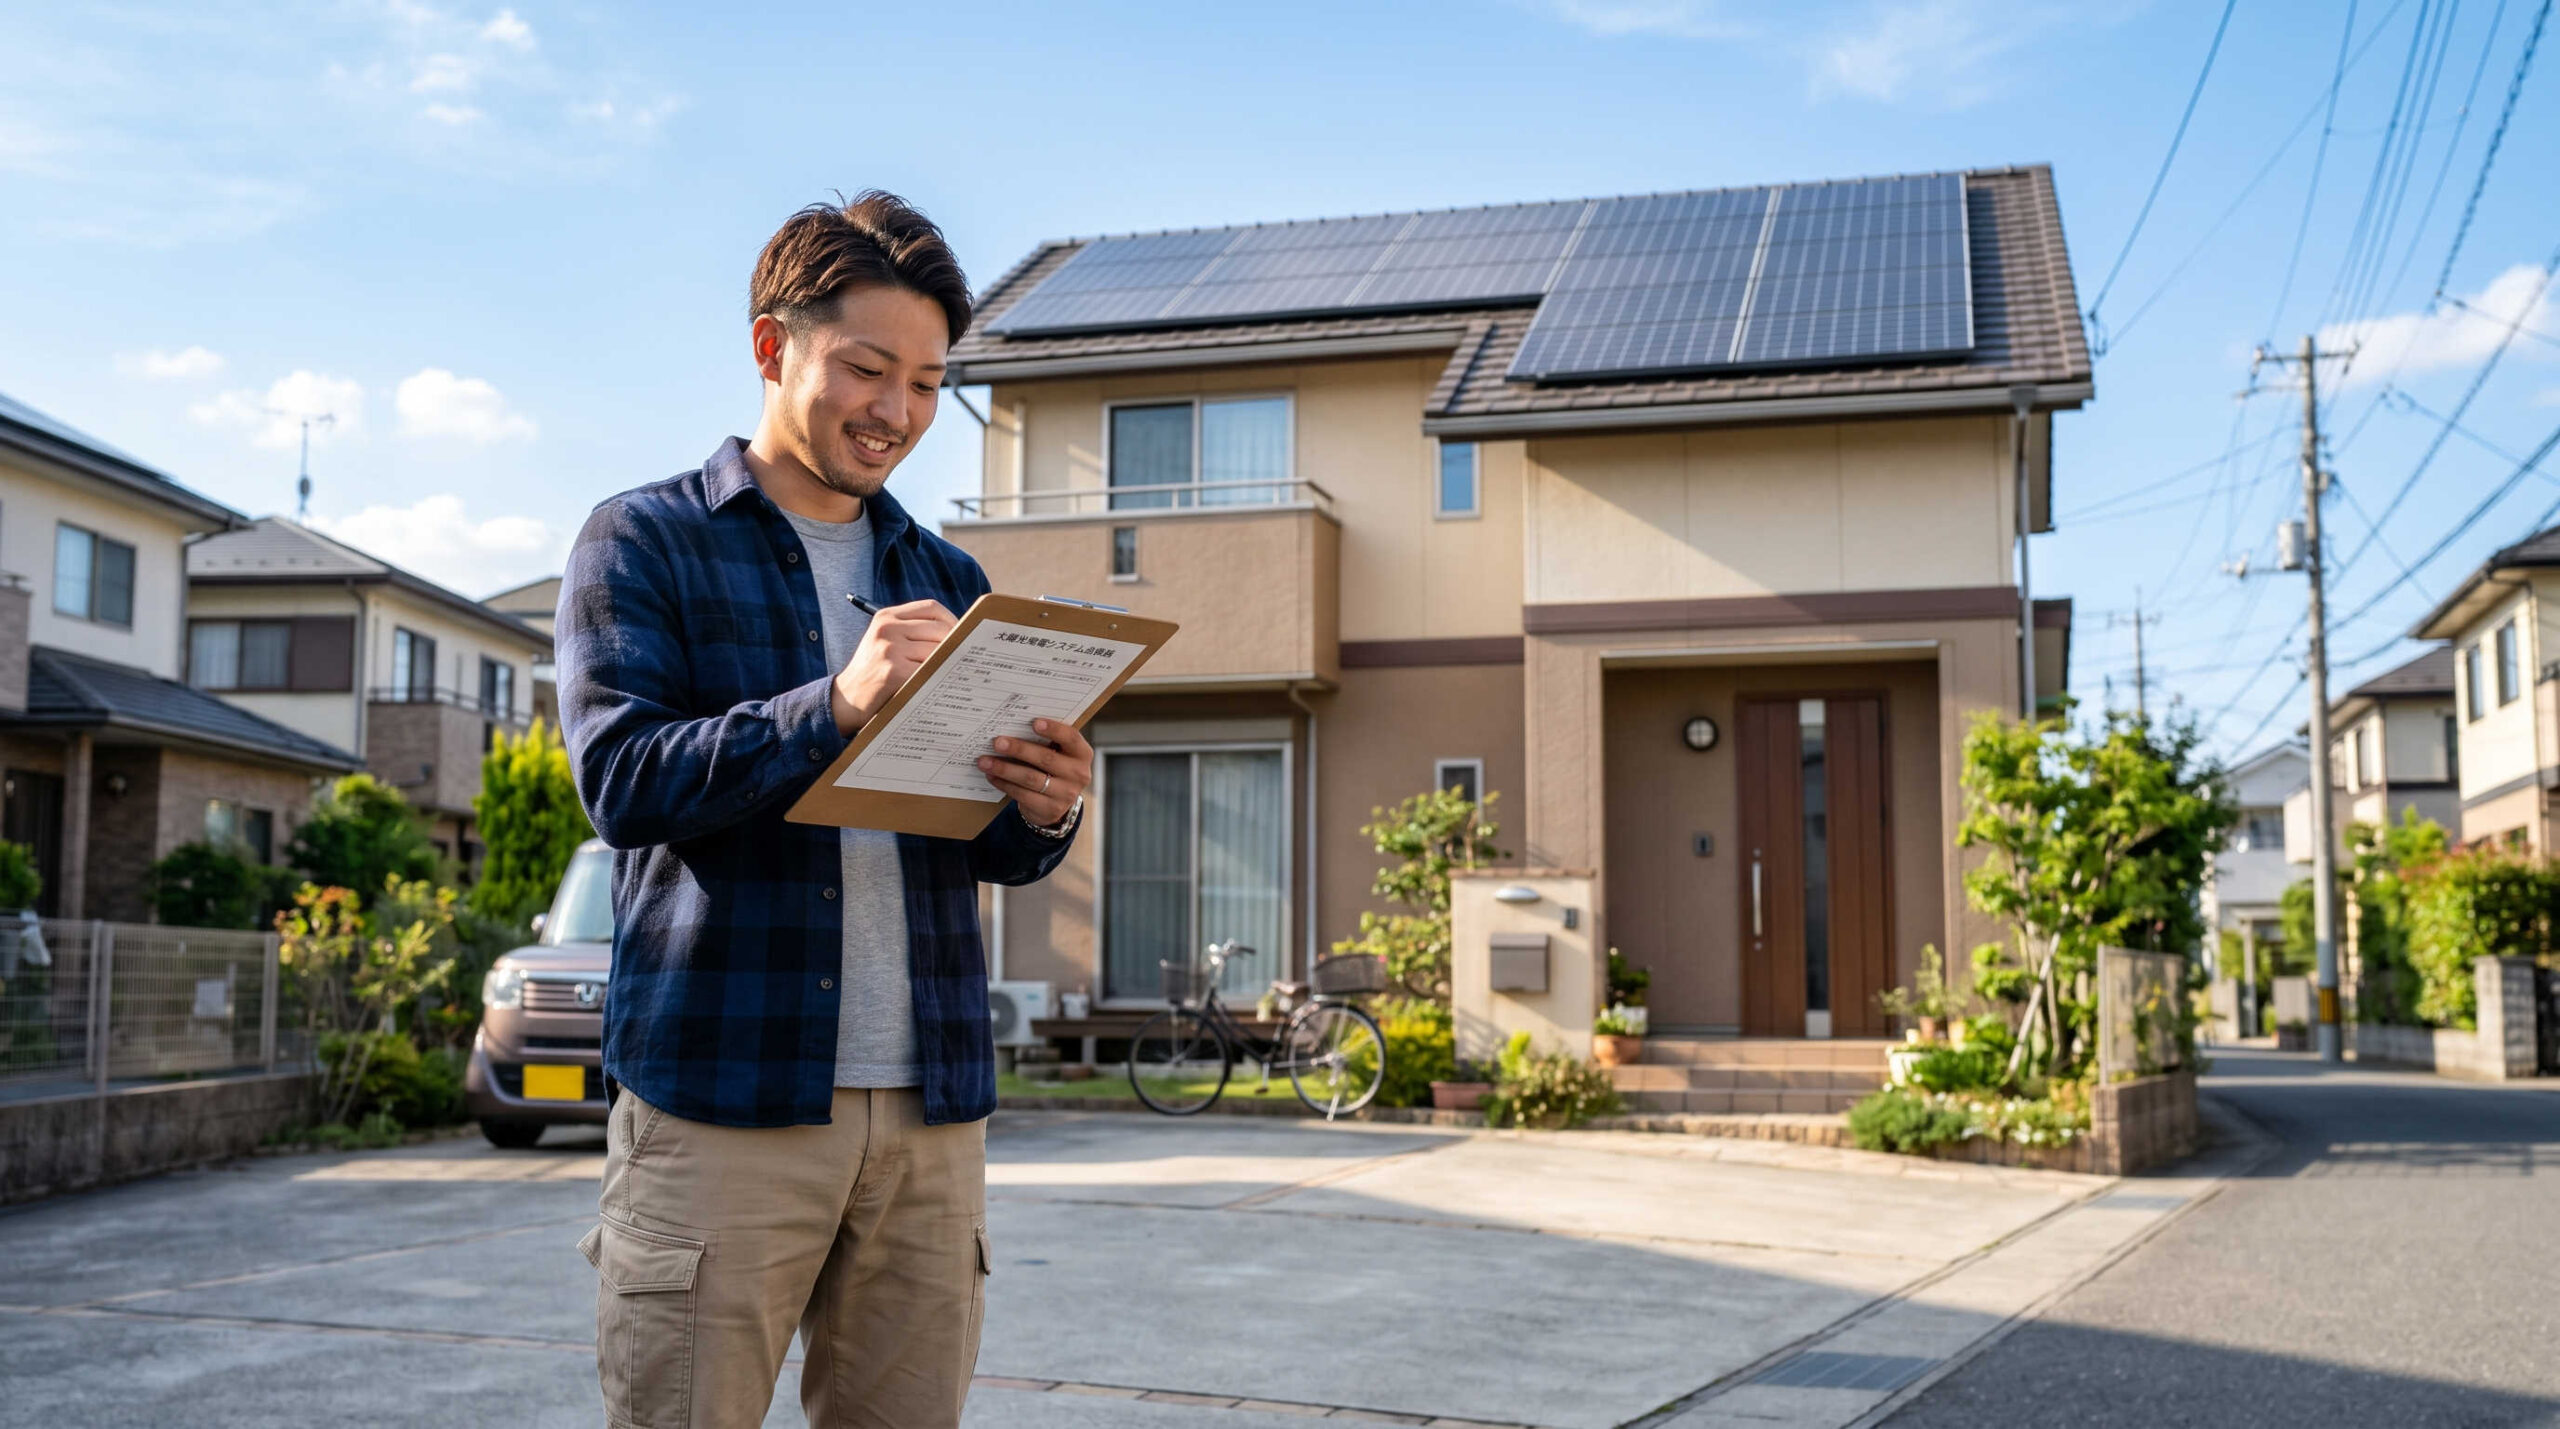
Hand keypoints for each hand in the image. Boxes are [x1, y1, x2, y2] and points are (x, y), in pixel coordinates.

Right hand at [830, 599, 955, 734]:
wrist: (846, 700)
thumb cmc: (874, 672)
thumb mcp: (887, 642)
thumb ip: (914, 633)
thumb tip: (959, 634)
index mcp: (887, 616)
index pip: (931, 608)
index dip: (952, 620)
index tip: (962, 635)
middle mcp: (886, 628)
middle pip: (938, 628)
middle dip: (956, 644)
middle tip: (965, 658)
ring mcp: (889, 649)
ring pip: (937, 650)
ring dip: (948, 663)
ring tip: (955, 672)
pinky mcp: (893, 671)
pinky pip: (928, 671)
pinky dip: (939, 677)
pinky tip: (942, 684)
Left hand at [977, 718, 1092, 826]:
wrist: (1058, 802)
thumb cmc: (1054, 767)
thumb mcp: (1058, 753)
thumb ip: (1045, 741)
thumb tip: (1013, 726)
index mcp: (1082, 753)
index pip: (1071, 738)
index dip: (1054, 729)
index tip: (1034, 722)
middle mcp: (1078, 774)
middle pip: (1046, 758)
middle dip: (1019, 749)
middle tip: (997, 742)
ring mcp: (1066, 794)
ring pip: (1031, 778)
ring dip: (1005, 768)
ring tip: (985, 761)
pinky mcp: (1050, 809)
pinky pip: (1023, 794)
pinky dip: (1004, 784)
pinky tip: (992, 776)